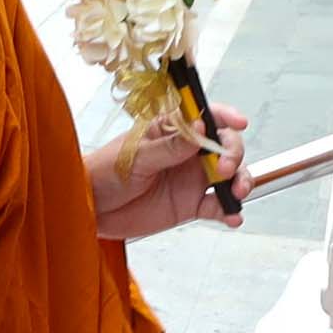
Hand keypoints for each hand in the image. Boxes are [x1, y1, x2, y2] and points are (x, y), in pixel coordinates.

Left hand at [95, 103, 249, 240]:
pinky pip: (217, 206)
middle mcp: (187, 152)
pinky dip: (228, 211)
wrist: (92, 208)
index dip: (226, 116)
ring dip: (240, 181)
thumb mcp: (137, 156)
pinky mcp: (190, 204)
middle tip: (226, 168)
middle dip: (233, 153)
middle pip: (225, 145)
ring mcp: (191, 178)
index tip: (239, 122)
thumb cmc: (106, 172)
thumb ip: (170, 146)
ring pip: (229, 175)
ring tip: (236, 193)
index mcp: (172, 129)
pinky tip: (231, 217)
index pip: (206, 115)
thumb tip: (199, 129)